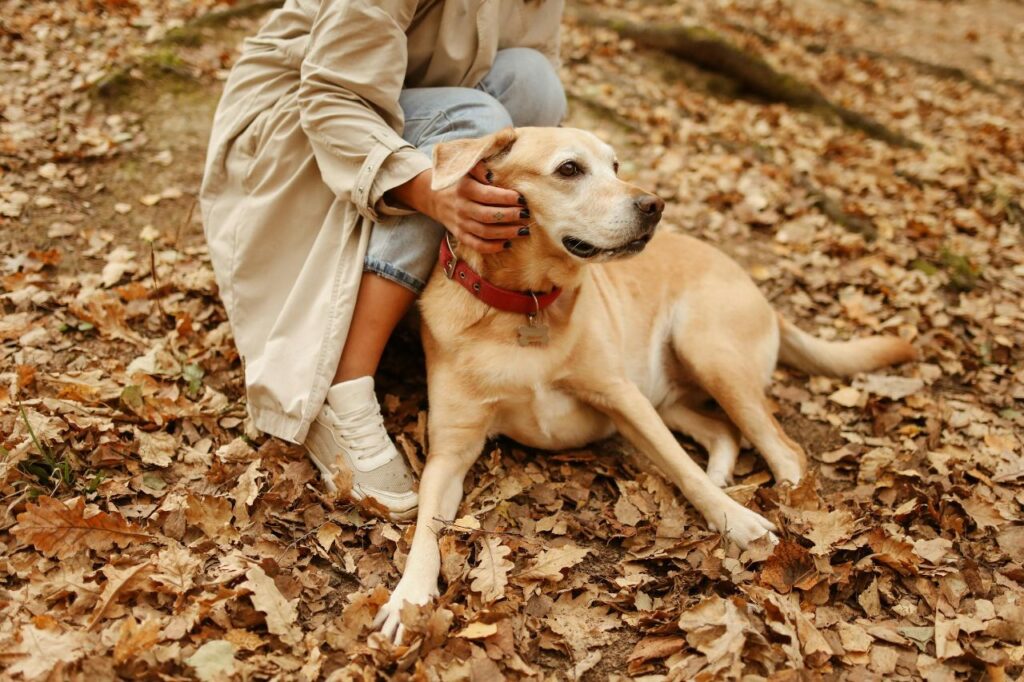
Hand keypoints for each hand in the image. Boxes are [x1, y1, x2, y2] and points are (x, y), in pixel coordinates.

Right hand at [388, 163, 530, 253]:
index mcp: (464, 188)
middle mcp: (461, 207)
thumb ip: (479, 167)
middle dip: (509, 216)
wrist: (434, 196)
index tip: (521, 198)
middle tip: (526, 214)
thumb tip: (492, 175)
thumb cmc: (460, 180)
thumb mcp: (466, 168)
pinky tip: (507, 243)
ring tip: (523, 230)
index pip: (487, 195)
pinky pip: (476, 244)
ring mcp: (460, 223)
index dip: (505, 198)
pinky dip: (492, 247)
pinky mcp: (460, 235)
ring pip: (484, 232)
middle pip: (488, 215)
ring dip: (506, 233)